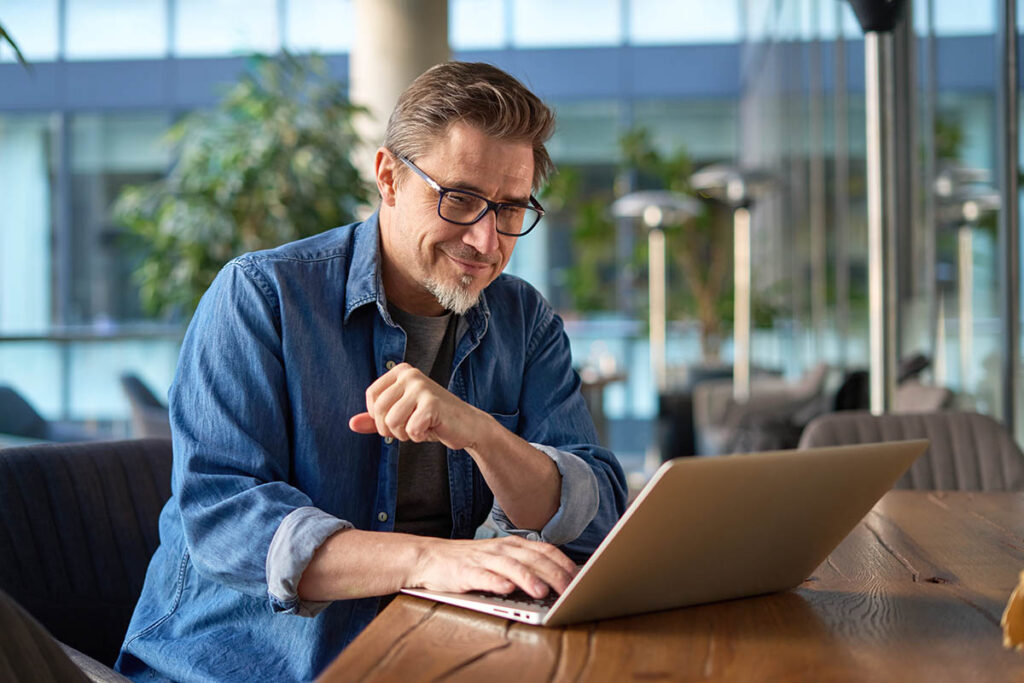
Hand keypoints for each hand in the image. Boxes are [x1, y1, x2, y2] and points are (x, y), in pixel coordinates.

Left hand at [349, 363, 485, 450]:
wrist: (467, 426)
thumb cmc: (432, 420)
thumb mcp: (400, 417)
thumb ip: (375, 419)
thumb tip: (351, 423)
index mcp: (401, 371)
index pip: (372, 397)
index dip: (379, 417)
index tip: (398, 419)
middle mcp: (410, 374)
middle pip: (380, 411)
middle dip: (391, 429)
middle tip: (410, 427)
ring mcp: (422, 387)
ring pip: (392, 422)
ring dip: (405, 434)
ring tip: (422, 426)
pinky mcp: (432, 403)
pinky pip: (410, 430)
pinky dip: (419, 436)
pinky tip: (432, 428)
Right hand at [410, 535, 577, 598]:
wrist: (430, 556)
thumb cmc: (470, 561)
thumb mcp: (500, 558)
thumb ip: (524, 565)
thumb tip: (555, 580)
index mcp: (512, 545)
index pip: (545, 551)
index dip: (564, 563)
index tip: (581, 577)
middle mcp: (501, 549)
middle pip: (533, 559)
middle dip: (554, 575)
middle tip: (570, 590)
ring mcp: (483, 559)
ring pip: (510, 567)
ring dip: (528, 579)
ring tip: (542, 592)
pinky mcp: (465, 572)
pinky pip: (482, 577)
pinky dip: (495, 582)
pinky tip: (506, 589)